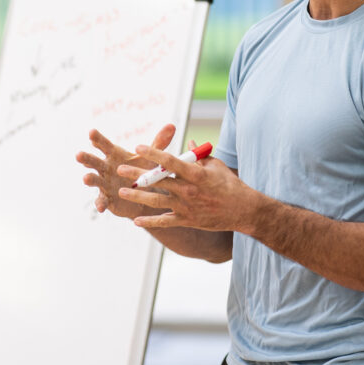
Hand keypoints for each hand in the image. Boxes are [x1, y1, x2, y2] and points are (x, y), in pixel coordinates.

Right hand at [76, 124, 174, 218]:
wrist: (144, 194)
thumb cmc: (143, 170)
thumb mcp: (150, 157)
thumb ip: (159, 143)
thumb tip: (172, 126)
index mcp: (114, 155)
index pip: (104, 145)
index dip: (98, 139)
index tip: (91, 132)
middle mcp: (106, 168)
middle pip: (94, 161)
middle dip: (86, 158)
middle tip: (79, 154)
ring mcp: (104, 183)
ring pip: (94, 180)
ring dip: (90, 179)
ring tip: (86, 179)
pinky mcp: (107, 198)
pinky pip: (102, 200)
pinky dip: (101, 203)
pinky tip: (101, 207)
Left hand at [117, 144, 256, 231]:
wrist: (243, 210)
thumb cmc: (230, 185)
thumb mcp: (216, 165)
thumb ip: (199, 155)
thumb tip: (189, 143)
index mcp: (195, 174)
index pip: (170, 161)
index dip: (152, 153)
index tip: (138, 147)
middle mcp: (188, 190)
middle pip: (158, 180)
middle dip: (137, 174)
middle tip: (120, 169)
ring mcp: (186, 206)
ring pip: (156, 201)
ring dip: (137, 197)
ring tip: (121, 192)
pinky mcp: (186, 220)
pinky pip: (165, 222)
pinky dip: (150, 222)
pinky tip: (136, 221)